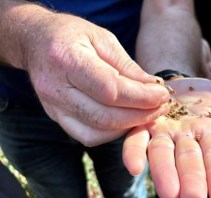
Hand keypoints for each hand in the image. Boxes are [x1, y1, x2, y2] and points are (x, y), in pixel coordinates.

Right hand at [23, 12, 169, 145]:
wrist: (36, 42)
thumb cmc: (71, 35)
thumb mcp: (103, 39)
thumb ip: (128, 66)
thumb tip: (153, 88)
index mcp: (67, 59)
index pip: (110, 89)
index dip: (141, 97)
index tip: (162, 95)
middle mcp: (56, 88)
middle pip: (105, 116)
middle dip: (141, 115)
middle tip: (162, 107)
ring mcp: (53, 107)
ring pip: (97, 132)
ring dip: (128, 127)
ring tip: (148, 114)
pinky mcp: (56, 117)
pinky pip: (87, 137)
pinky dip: (112, 134)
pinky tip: (126, 121)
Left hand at [122, 78, 210, 197]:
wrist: (175, 86)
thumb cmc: (204, 97)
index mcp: (207, 133)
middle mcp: (184, 137)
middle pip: (188, 161)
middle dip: (191, 183)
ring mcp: (162, 132)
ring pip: (162, 154)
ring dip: (165, 173)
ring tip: (168, 195)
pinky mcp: (142, 125)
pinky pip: (136, 139)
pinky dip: (133, 153)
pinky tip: (133, 168)